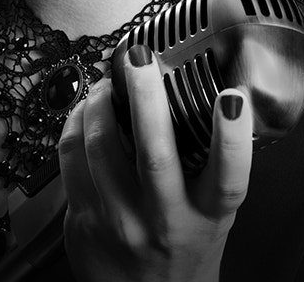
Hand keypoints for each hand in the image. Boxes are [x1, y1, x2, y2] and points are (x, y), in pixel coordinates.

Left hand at [58, 44, 251, 281]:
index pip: (228, 179)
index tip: (232, 98)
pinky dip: (75, 124)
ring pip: (100, 150)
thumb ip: (210, 166)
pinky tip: (85, 110)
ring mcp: (120, 223)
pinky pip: (70, 160)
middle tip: (140, 58)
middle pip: (155, 155)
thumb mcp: (212, 214)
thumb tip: (209, 94)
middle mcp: (165, 221)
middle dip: (146, 98)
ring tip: (107, 82)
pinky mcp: (83, 222)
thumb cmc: (184, 245)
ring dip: (99, 103)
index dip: (231, 137)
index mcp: (207, 217)